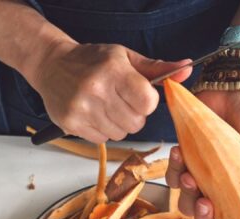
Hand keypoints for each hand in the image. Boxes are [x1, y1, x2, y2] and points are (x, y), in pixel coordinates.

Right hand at [31, 42, 190, 142]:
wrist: (52, 66)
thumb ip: (157, 68)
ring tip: (106, 107)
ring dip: (118, 124)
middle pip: (136, 123)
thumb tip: (187, 68)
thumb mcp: (125, 57)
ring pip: (120, 134)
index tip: (139, 95)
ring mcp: (82, 109)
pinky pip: (102, 140)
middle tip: (121, 102)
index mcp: (113, 71)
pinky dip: (102, 131)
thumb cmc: (92, 61)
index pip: (147, 102)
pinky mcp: (71, 124)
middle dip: (134, 115)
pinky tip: (94, 114)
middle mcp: (96, 90)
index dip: (147, 102)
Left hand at [166, 90, 239, 218]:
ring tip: (190, 175)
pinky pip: (171, 175)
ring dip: (185, 192)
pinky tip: (179, 153)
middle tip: (206, 203)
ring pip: (184, 200)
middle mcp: (218, 190)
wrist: (234, 92)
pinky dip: (173, 168)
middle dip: (202, 216)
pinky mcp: (184, 161)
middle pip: (203, 218)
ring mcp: (200, 176)